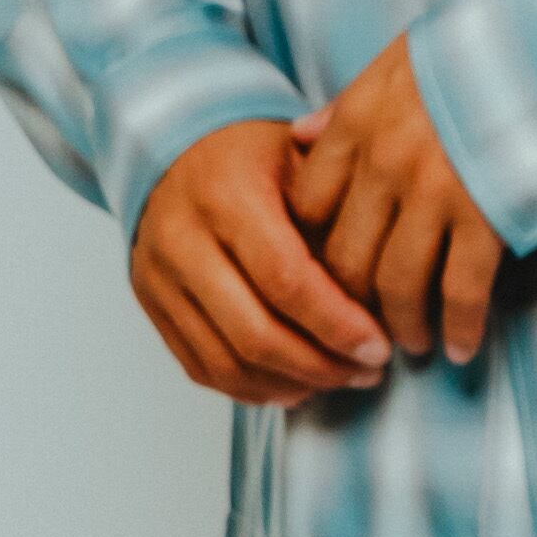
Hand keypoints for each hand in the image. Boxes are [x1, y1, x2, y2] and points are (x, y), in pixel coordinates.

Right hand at [130, 121, 394, 406]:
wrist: (175, 149)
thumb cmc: (253, 155)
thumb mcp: (301, 157)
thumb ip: (339, 214)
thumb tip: (386, 291)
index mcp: (225, 195)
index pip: (286, 280)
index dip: (337, 324)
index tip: (379, 345)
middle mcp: (181, 239)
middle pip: (254, 333)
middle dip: (320, 365)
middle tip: (368, 371)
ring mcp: (158, 278)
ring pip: (227, 362)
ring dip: (291, 383)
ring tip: (339, 379)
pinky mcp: (150, 306)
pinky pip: (202, 368)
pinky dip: (253, 388)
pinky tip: (296, 383)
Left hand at [282, 34, 505, 363]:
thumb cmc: (473, 46)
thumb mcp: (395, 59)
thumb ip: (344, 103)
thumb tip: (298, 135)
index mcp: (357, 124)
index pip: (308, 208)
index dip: (310, 249)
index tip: (322, 273)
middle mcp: (386, 166)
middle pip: (345, 260)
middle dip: (348, 307)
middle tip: (358, 331)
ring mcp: (437, 195)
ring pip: (398, 286)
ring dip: (401, 327)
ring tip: (409, 346)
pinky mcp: (488, 217)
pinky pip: (463, 291)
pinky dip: (461, 328)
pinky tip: (462, 348)